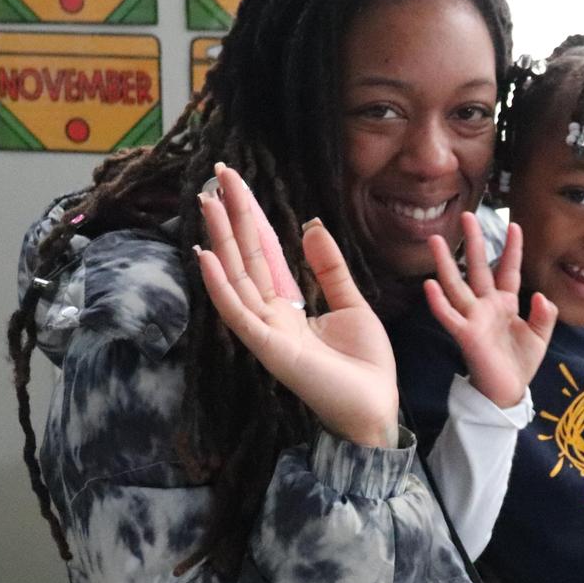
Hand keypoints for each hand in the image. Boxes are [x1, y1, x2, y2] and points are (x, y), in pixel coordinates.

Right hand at [195, 163, 398, 449]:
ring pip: (236, 278)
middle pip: (246, 257)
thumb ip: (329, 268)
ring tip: (206, 202)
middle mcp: (270, 316)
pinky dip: (220, 286)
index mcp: (289, 306)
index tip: (236, 185)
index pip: (264, 253)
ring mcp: (266, 332)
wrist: (377, 406)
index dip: (252, 219)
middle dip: (232, 217)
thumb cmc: (365, 364)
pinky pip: (239, 314)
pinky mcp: (270, 349)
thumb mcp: (350, 303)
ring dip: (221, 239)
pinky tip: (207, 257)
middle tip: (216, 176)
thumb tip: (310, 225)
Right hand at [423, 213, 556, 408]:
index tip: (514, 225)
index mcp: (506, 304)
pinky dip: (438, 302)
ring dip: (446, 263)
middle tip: (467, 215)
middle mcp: (487, 306)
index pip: (509, 270)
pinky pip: (449, 316)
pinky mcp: (466, 335)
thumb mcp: (541, 337)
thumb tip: (541, 296)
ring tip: (436, 240)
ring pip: (457, 285)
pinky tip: (429, 285)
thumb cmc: (520, 363)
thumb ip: (545, 315)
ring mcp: (474, 318)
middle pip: (478, 267)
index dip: (512, 248)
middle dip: (474, 242)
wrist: (508, 392)